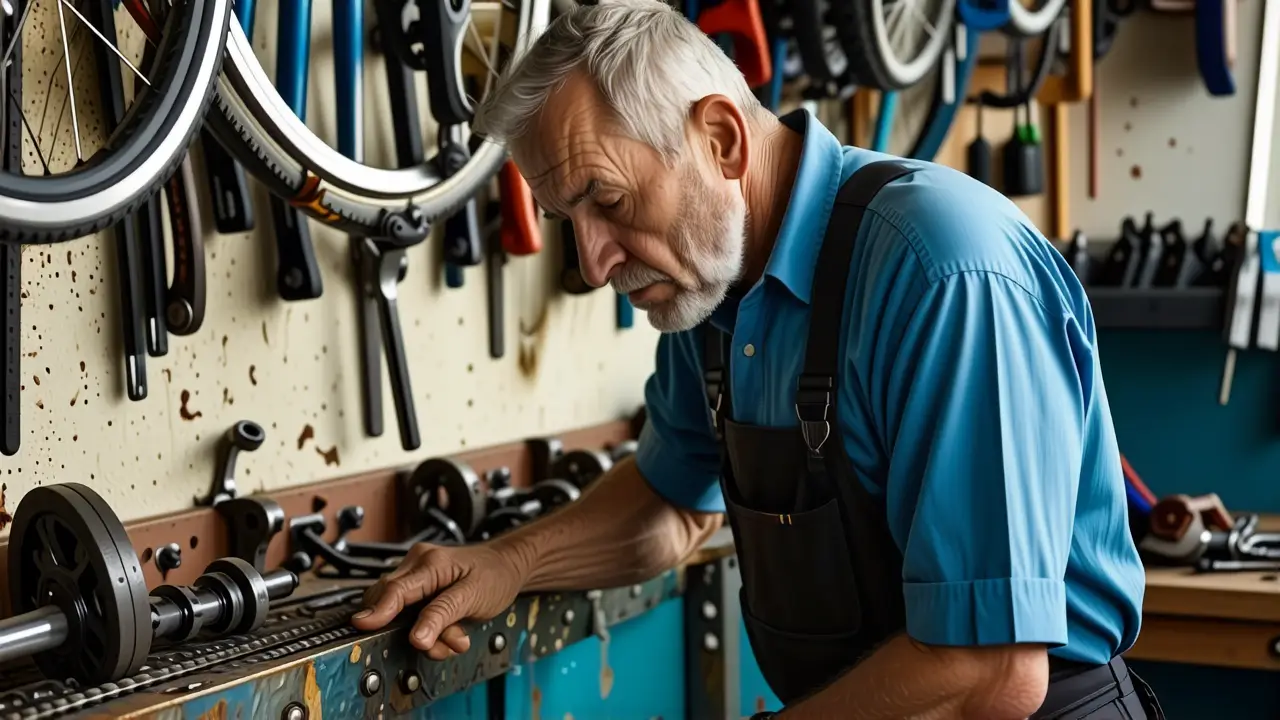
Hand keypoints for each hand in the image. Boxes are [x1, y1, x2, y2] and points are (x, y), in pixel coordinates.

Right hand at [350, 541, 526, 659]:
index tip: (363, 627)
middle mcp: (416, 563)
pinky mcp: (417, 587)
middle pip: (388, 601)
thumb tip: (416, 638)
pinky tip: (449, 631)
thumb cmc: (494, 575)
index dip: (377, 611)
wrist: (507, 566)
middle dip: (411, 629)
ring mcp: (415, 574)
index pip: (395, 589)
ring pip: (398, 612)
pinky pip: (408, 613)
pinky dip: (427, 629)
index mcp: (430, 562)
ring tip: (454, 637)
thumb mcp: (473, 597)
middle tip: (443, 642)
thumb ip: (443, 616)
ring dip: (424, 632)